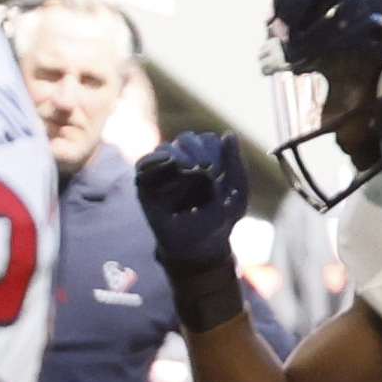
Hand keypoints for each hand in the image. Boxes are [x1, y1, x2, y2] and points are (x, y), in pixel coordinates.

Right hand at [134, 131, 249, 274]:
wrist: (199, 247)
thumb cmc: (220, 220)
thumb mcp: (238, 192)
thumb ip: (237, 163)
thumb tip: (228, 134)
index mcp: (206, 162)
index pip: (205, 139)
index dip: (210, 146)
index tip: (217, 166)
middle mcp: (184, 165)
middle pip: (185, 139)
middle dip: (195, 150)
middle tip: (204, 168)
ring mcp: (163, 176)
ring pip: (164, 149)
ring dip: (177, 155)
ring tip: (188, 170)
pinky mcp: (145, 188)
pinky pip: (143, 165)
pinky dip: (154, 162)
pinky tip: (170, 167)